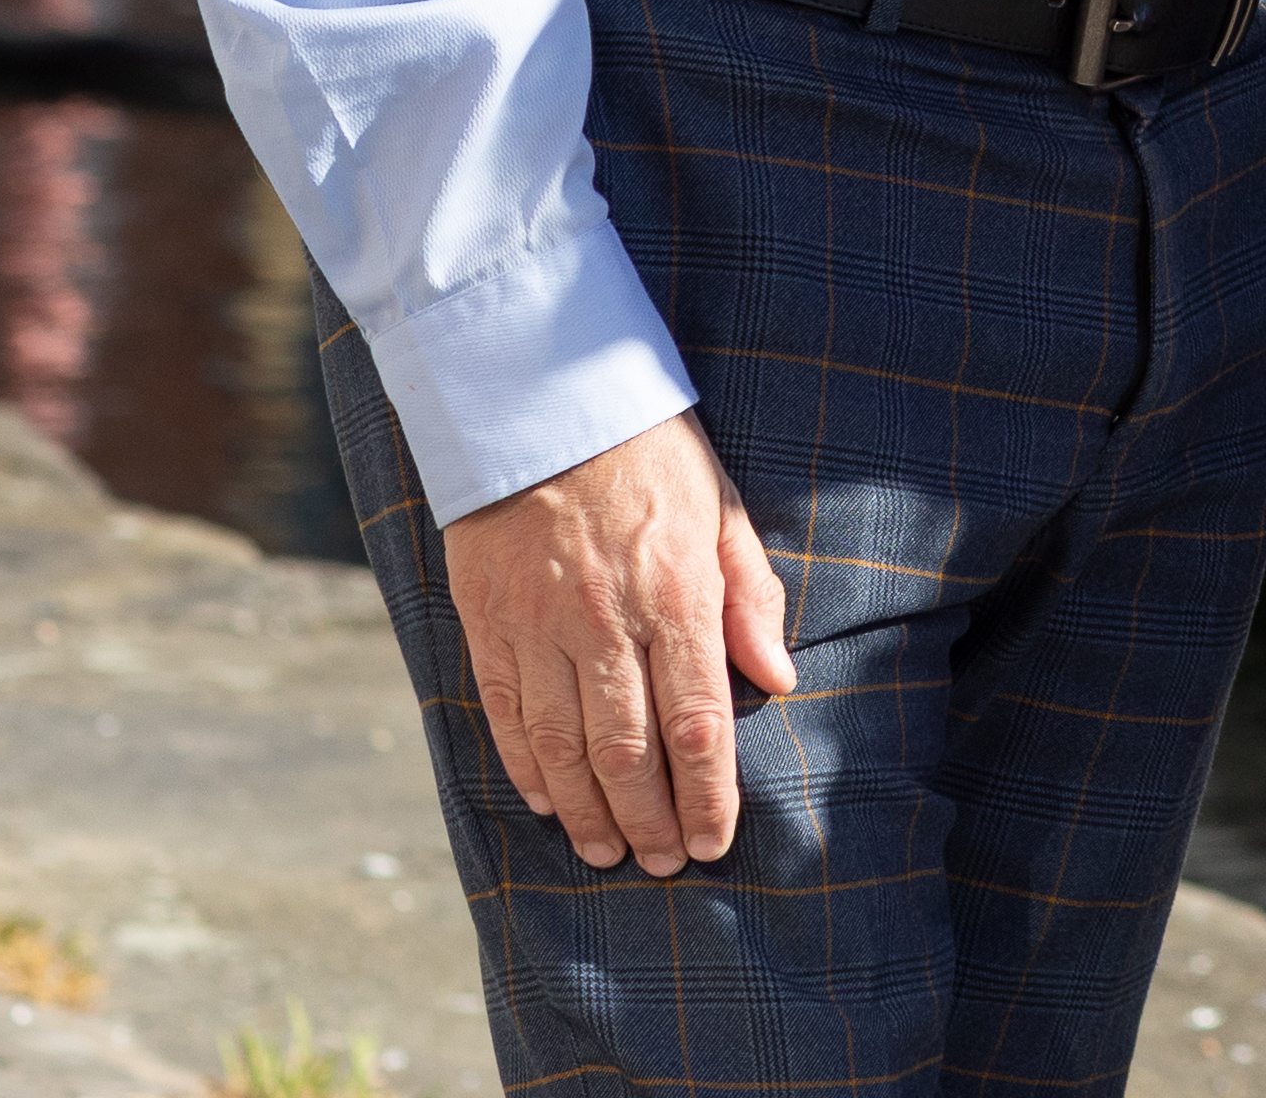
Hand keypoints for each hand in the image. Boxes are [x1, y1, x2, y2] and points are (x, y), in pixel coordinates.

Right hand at [436, 408, 794, 874]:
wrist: (538, 399)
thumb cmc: (647, 452)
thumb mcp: (721, 508)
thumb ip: (750, 599)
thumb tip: (777, 681)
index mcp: (674, 595)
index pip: (696, 722)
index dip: (706, 795)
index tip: (714, 841)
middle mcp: (605, 624)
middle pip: (628, 751)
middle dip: (650, 820)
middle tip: (664, 865)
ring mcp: (539, 628)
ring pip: (563, 747)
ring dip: (589, 812)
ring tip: (609, 851)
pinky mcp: (488, 624)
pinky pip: (506, 716)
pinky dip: (527, 769)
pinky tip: (549, 802)